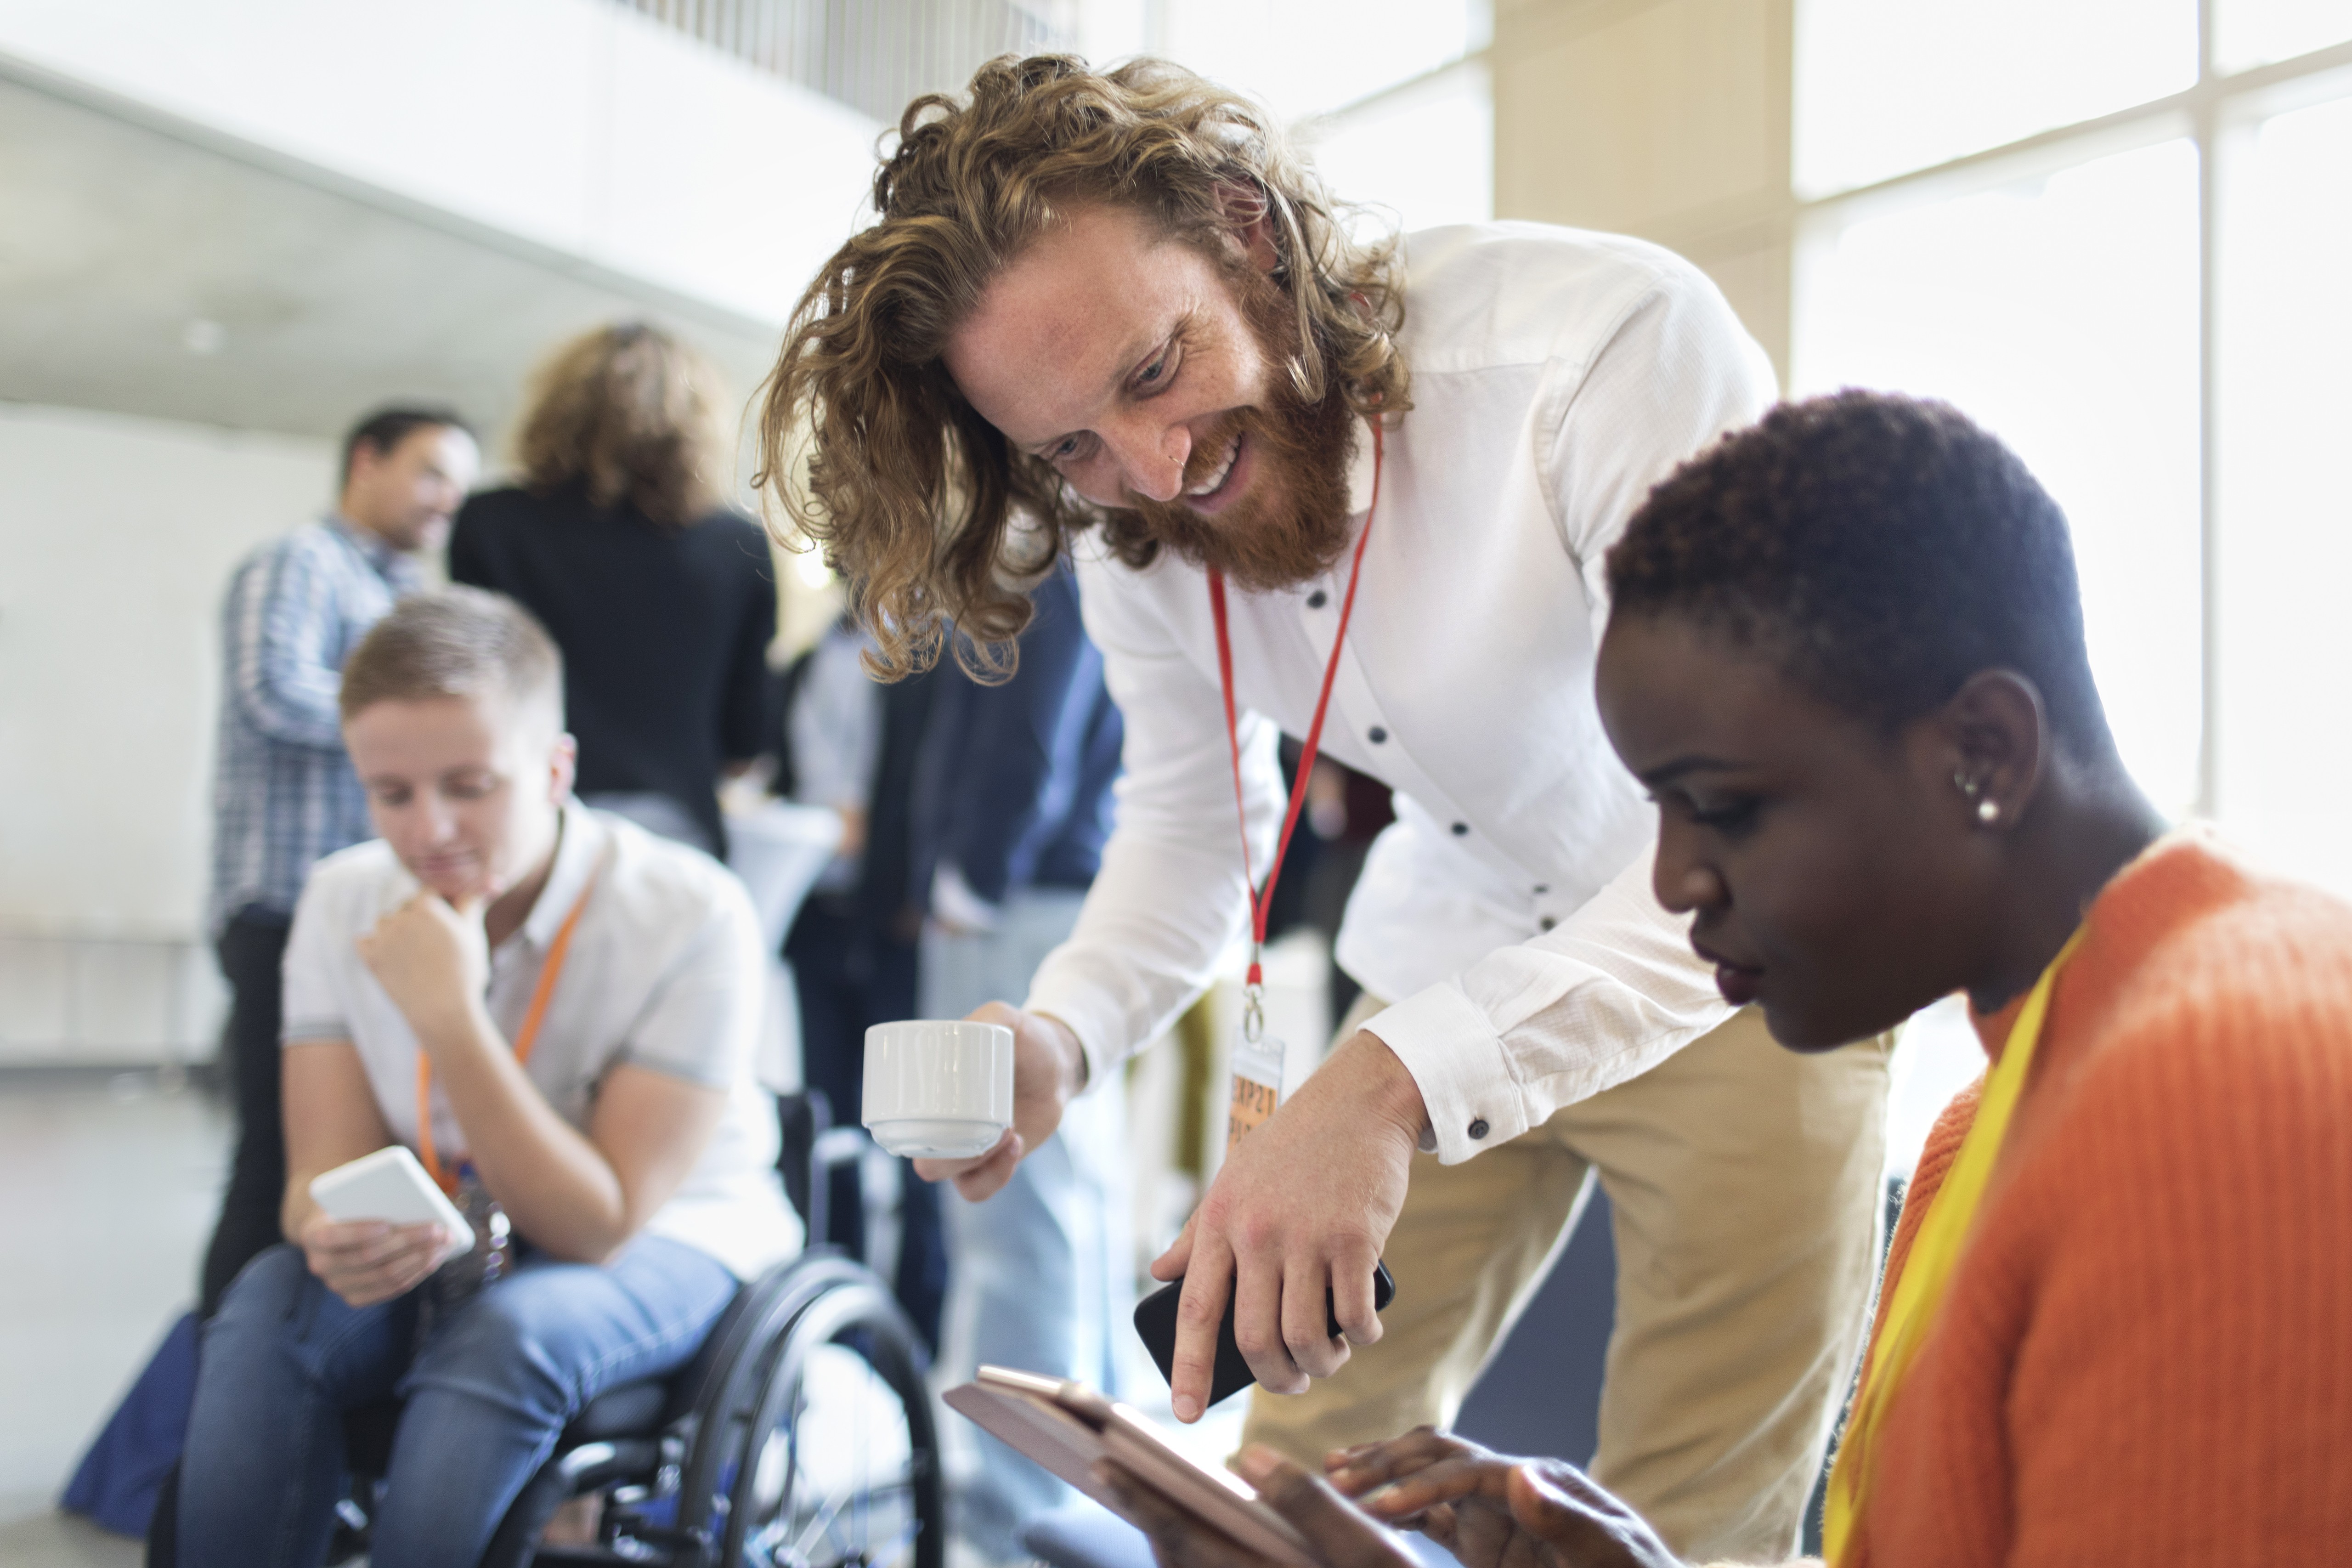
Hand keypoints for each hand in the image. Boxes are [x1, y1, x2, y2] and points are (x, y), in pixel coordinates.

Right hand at [296, 1211, 464, 1308]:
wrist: (331, 1228)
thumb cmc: (349, 1204)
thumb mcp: (350, 1194)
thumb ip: (372, 1195)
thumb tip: (417, 1199)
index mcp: (313, 1234)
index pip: (333, 1237)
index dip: (360, 1232)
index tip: (388, 1224)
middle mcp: (321, 1264)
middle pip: (368, 1257)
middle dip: (406, 1242)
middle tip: (437, 1228)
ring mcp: (338, 1284)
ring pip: (384, 1276)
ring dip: (419, 1259)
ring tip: (444, 1242)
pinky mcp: (356, 1297)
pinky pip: (391, 1289)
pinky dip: (416, 1273)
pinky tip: (435, 1258)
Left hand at [356, 890, 488, 1040]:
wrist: (443, 1011)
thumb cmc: (464, 972)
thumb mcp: (472, 933)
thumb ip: (472, 903)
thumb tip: (492, 881)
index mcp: (426, 906)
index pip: (428, 892)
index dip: (439, 904)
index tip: (447, 922)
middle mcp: (400, 916)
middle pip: (405, 906)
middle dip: (417, 917)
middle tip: (434, 942)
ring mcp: (382, 937)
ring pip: (384, 921)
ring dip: (395, 930)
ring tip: (414, 951)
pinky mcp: (370, 957)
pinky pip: (363, 940)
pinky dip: (373, 945)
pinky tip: (390, 956)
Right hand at [912, 1004, 1084, 1199]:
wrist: (1057, 1064)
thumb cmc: (1023, 1039)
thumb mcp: (1005, 1021)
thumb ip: (987, 1017)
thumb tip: (960, 1029)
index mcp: (928, 1097)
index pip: (900, 1126)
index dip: (907, 1131)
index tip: (941, 1111)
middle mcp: (940, 1127)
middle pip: (924, 1162)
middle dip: (949, 1156)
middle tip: (988, 1124)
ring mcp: (964, 1148)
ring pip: (949, 1177)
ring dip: (976, 1164)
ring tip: (1009, 1132)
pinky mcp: (990, 1163)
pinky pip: (976, 1190)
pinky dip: (995, 1177)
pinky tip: (1015, 1145)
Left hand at [1102, 1444, 1419, 1567]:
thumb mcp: (1368, 1548)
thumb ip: (1309, 1502)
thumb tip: (1247, 1455)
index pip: (1185, 1539)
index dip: (1142, 1501)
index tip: (1105, 1465)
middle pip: (1174, 1559)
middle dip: (1143, 1513)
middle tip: (1109, 1469)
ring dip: (1164, 1531)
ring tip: (1143, 1489)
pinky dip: (1189, 1548)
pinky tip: (1196, 1523)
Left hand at [1150, 1029, 1423, 1419]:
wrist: (1356, 1104)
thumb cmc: (1290, 1147)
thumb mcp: (1231, 1180)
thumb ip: (1197, 1231)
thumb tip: (1160, 1274)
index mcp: (1220, 1221)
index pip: (1195, 1309)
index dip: (1188, 1367)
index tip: (1185, 1412)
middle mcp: (1259, 1233)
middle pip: (1255, 1338)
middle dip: (1274, 1378)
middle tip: (1290, 1382)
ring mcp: (1309, 1238)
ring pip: (1306, 1336)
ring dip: (1320, 1364)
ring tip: (1328, 1360)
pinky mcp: (1356, 1239)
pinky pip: (1354, 1313)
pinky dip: (1362, 1336)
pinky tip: (1365, 1332)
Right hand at [1331, 1428, 1684, 1567]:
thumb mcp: (1613, 1558)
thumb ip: (1570, 1522)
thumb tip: (1520, 1473)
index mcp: (1541, 1482)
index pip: (1467, 1469)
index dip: (1421, 1484)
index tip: (1379, 1506)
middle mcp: (1513, 1486)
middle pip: (1439, 1456)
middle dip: (1387, 1463)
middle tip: (1336, 1478)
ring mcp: (1496, 1513)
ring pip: (1427, 1478)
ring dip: (1383, 1476)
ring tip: (1333, 1478)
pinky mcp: (1485, 1543)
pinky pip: (1431, 1519)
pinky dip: (1396, 1511)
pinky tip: (1361, 1512)